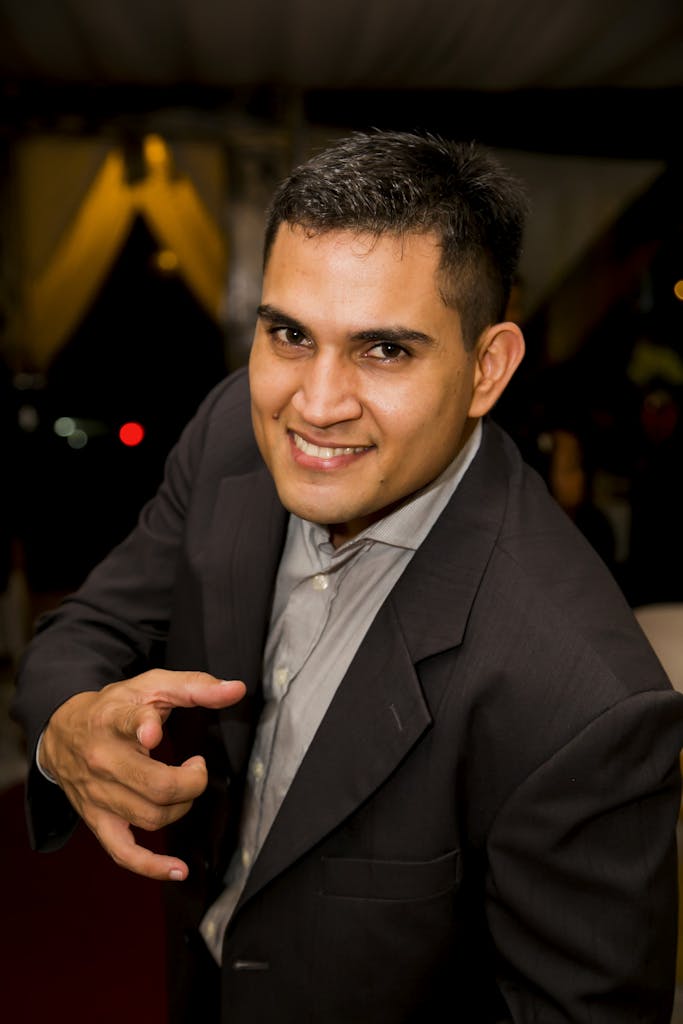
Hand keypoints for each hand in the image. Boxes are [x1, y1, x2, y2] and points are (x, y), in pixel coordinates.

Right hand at [39, 669, 245, 880]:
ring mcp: (99, 795)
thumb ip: (196, 686)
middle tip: (196, 766)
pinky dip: (151, 866)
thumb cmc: (115, 707)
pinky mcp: (97, 820)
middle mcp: (103, 759)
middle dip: (191, 781)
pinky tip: (178, 869)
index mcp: (114, 720)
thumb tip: (237, 689)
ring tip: (183, 787)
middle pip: (155, 784)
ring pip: (150, 816)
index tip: (154, 734)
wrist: (62, 732)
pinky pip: (123, 853)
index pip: (127, 724)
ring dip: (182, 807)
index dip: (142, 728)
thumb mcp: (152, 685)